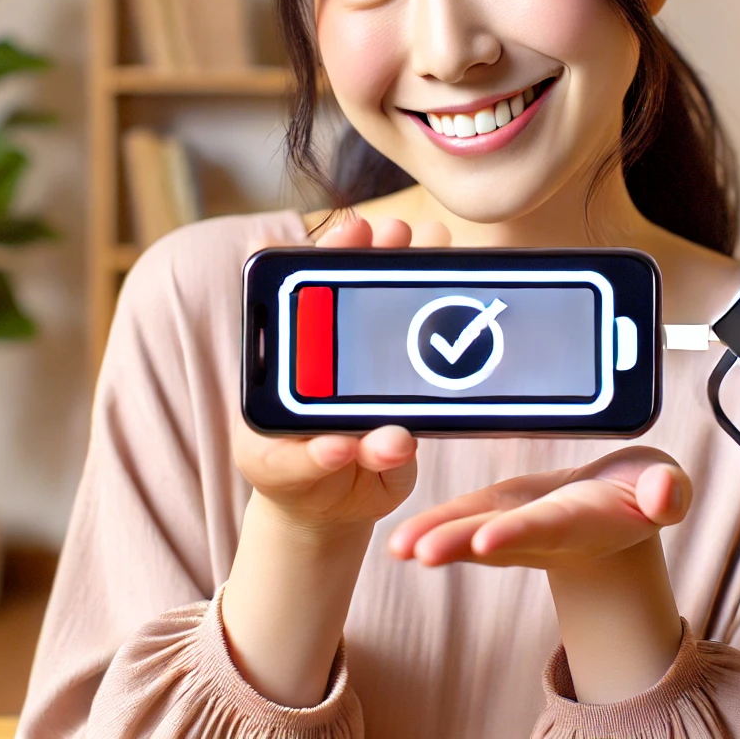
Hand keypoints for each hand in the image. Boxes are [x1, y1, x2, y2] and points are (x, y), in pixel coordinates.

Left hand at [231, 214, 451, 533]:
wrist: (329, 509)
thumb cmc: (288, 477)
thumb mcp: (278, 469)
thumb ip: (303, 459)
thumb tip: (340, 447)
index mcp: (299, 357)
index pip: (313, 292)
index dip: (333, 257)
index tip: (355, 232)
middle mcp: (339, 354)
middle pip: (362, 292)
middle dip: (384, 254)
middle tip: (403, 230)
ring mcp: (378, 374)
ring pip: (401, 319)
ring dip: (420, 280)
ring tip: (437, 245)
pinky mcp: (413, 401)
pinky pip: (431, 370)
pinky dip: (449, 335)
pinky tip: (461, 298)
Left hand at [387, 445, 690, 569]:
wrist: (620, 506)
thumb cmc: (642, 491)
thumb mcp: (666, 486)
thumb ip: (668, 493)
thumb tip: (665, 493)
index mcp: (585, 520)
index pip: (548, 525)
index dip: (520, 532)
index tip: (487, 541)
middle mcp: (543, 530)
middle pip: (498, 536)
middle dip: (458, 544)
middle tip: (420, 552)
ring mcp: (516, 524)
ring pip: (471, 531)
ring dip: (434, 538)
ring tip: (398, 548)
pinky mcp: (497, 511)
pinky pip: (462, 519)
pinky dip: (432, 526)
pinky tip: (399, 539)